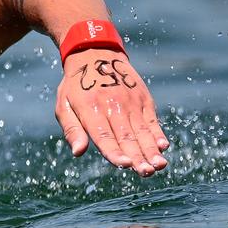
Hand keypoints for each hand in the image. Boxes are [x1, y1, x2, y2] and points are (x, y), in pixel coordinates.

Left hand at [55, 48, 168, 175]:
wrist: (95, 54)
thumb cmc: (75, 86)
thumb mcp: (63, 105)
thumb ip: (72, 129)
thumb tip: (78, 152)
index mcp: (90, 109)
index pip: (103, 135)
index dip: (113, 150)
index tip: (123, 164)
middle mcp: (113, 105)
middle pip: (126, 135)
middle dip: (137, 156)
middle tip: (146, 172)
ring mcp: (130, 101)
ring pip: (141, 130)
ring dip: (151, 149)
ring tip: (159, 166)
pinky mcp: (143, 99)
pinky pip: (151, 119)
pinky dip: (157, 133)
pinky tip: (163, 146)